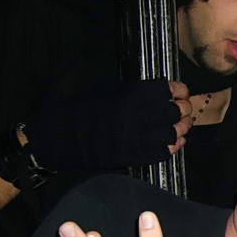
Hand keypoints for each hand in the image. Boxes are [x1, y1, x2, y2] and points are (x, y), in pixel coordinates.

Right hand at [26, 78, 192, 169]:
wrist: (52, 140)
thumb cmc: (67, 109)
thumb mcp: (90, 84)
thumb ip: (116, 82)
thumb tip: (136, 78)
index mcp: (126, 95)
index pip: (165, 90)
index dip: (178, 90)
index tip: (181, 91)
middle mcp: (135, 117)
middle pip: (173, 112)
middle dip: (183, 109)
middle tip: (184, 109)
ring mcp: (135, 140)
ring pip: (172, 134)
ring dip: (181, 129)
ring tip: (183, 125)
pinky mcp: (132, 158)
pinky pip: (162, 154)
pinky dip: (172, 147)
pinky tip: (175, 142)